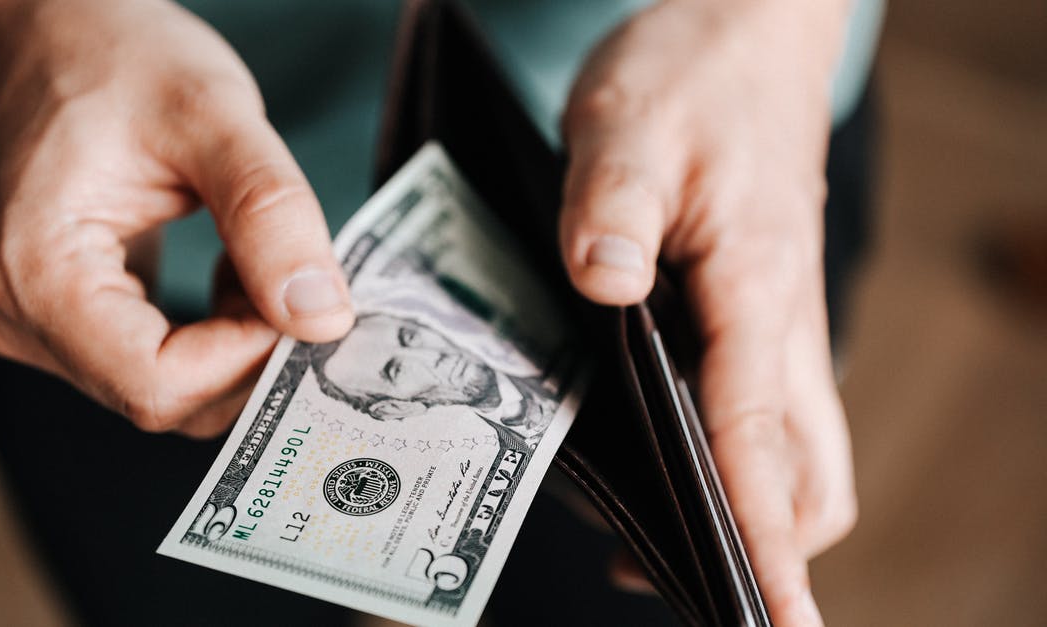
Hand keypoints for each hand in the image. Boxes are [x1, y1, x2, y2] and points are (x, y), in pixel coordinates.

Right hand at [0, 0, 352, 436]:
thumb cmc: (118, 59)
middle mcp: (18, 317)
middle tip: (298, 280)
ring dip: (237, 344)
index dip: (246, 359)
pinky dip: (215, 336)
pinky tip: (232, 273)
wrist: (52, 35)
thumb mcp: (213, 116)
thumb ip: (270, 216)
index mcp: (35, 272)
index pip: (157, 383)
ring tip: (257, 260)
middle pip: (163, 397)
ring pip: (167, 389)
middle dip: (250, 353)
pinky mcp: (64, 321)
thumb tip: (322, 318)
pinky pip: (156, 365)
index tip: (302, 301)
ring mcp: (35, 325)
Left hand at [561, 1, 855, 623]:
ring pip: (796, 444)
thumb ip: (610, 206)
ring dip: (756, 507)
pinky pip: (767, 406)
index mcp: (755, 284)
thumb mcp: (628, 123)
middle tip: (703, 594)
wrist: (743, 31)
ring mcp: (776, 319)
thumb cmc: (691, 74)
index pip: (759, 434)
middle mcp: (780, 318)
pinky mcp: (758, 308)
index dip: (761, 534)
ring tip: (670, 550)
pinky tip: (670, 461)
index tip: (771, 618)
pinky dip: (740, 456)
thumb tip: (602, 285)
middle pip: (806, 467)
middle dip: (769, 543)